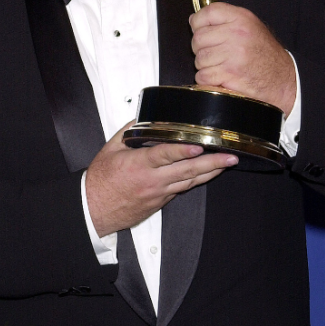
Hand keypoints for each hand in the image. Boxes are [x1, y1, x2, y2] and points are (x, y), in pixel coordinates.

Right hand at [86, 121, 237, 236]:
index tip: (199, 147)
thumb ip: (129, 131)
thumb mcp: (110, 149)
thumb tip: (143, 116)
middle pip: (187, 171)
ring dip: (211, 172)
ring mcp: (159, 193)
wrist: (94, 210)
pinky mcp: (161, 201)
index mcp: (138, 165)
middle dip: (212, 163)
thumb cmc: (101, 180)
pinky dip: (197, 179)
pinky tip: (208, 173)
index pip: (164, 155)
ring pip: (190, 181)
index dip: (183, 151)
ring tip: (228, 163)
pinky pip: (183, 188)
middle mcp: (152, 181)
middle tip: (230, 156)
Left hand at [189, 2, 297, 113]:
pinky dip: (208, 79)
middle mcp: (237, 34)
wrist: (282, 79)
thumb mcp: (250, 26)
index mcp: (242, 19)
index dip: (198, 22)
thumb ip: (224, 19)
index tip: (199, 29)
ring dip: (205, 65)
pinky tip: (221, 76)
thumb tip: (194, 20)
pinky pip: (203, 76)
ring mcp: (233, 55)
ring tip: (221, 65)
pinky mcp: (230, 74)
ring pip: (199, 59)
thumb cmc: (264, 53)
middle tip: (214, 53)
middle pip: (198, 38)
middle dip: (201, 48)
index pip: (208, 13)